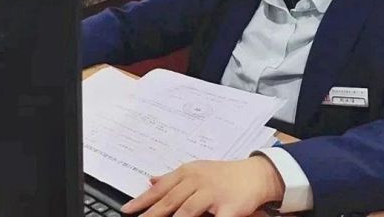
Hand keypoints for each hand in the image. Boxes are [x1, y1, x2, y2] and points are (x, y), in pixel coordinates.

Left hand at [121, 156, 284, 216]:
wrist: (256, 174)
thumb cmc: (223, 174)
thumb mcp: (196, 170)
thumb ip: (173, 178)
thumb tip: (151, 180)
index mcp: (187, 173)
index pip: (160, 188)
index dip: (143, 200)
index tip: (128, 209)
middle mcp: (198, 181)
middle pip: (170, 201)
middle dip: (151, 213)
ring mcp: (213, 194)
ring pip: (187, 210)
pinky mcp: (229, 207)